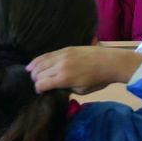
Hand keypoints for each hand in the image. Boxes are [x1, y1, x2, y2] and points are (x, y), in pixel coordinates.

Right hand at [27, 46, 141, 94]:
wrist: (111, 62)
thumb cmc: (98, 80)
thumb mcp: (82, 91)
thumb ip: (66, 89)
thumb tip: (55, 87)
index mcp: (64, 78)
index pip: (41, 84)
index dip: (39, 89)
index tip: (41, 92)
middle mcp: (60, 66)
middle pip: (39, 73)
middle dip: (36, 79)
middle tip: (38, 83)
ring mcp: (62, 55)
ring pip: (41, 61)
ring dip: (34, 68)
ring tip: (30, 73)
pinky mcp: (66, 48)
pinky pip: (48, 54)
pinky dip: (39, 59)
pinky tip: (35, 63)